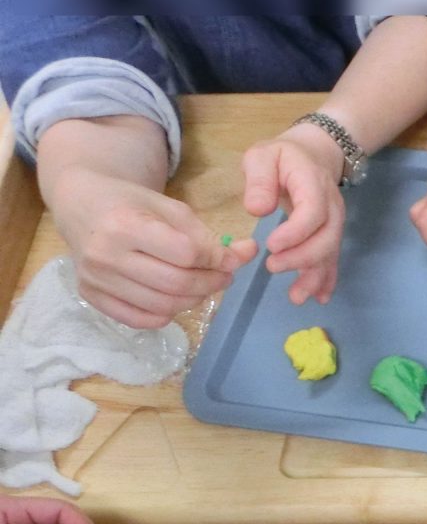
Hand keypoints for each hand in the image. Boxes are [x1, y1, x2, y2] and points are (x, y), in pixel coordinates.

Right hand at [41, 166, 247, 329]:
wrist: (82, 205)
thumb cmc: (131, 203)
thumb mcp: (170, 208)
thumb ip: (206, 235)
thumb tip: (247, 255)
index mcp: (125, 225)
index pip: (186, 254)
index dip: (217, 259)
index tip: (231, 257)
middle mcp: (106, 255)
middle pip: (177, 284)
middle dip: (211, 283)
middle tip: (224, 276)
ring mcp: (95, 279)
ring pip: (163, 306)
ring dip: (194, 299)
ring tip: (203, 285)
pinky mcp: (90, 296)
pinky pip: (140, 320)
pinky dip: (167, 314)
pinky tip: (175, 298)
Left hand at [243, 124, 349, 306]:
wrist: (314, 155)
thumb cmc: (282, 157)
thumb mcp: (263, 156)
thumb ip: (259, 180)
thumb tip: (257, 210)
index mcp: (313, 184)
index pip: (313, 212)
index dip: (296, 233)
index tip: (271, 246)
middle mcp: (331, 207)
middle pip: (326, 237)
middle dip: (302, 257)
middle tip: (272, 267)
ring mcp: (334, 223)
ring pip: (330, 252)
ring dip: (315, 277)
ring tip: (295, 297)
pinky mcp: (331, 235)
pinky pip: (333, 258)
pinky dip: (327, 279)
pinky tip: (319, 297)